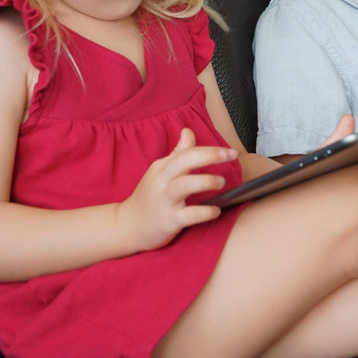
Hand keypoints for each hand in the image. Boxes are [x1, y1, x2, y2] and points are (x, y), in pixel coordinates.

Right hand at [117, 128, 236, 251]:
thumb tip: (188, 131)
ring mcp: (164, 201)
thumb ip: (178, 153)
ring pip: (184, 185)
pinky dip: (204, 212)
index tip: (229, 151)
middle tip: (229, 155)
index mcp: (162, 167)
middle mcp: (162, 181)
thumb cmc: (149, 196)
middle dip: (208, 156)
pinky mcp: (168, 221)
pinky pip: (188, 215)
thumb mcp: (160, 172)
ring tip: (221, 182)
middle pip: (183, 162)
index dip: (209, 150)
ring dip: (205, 181)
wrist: (127, 226)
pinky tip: (216, 210)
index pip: (186, 152)